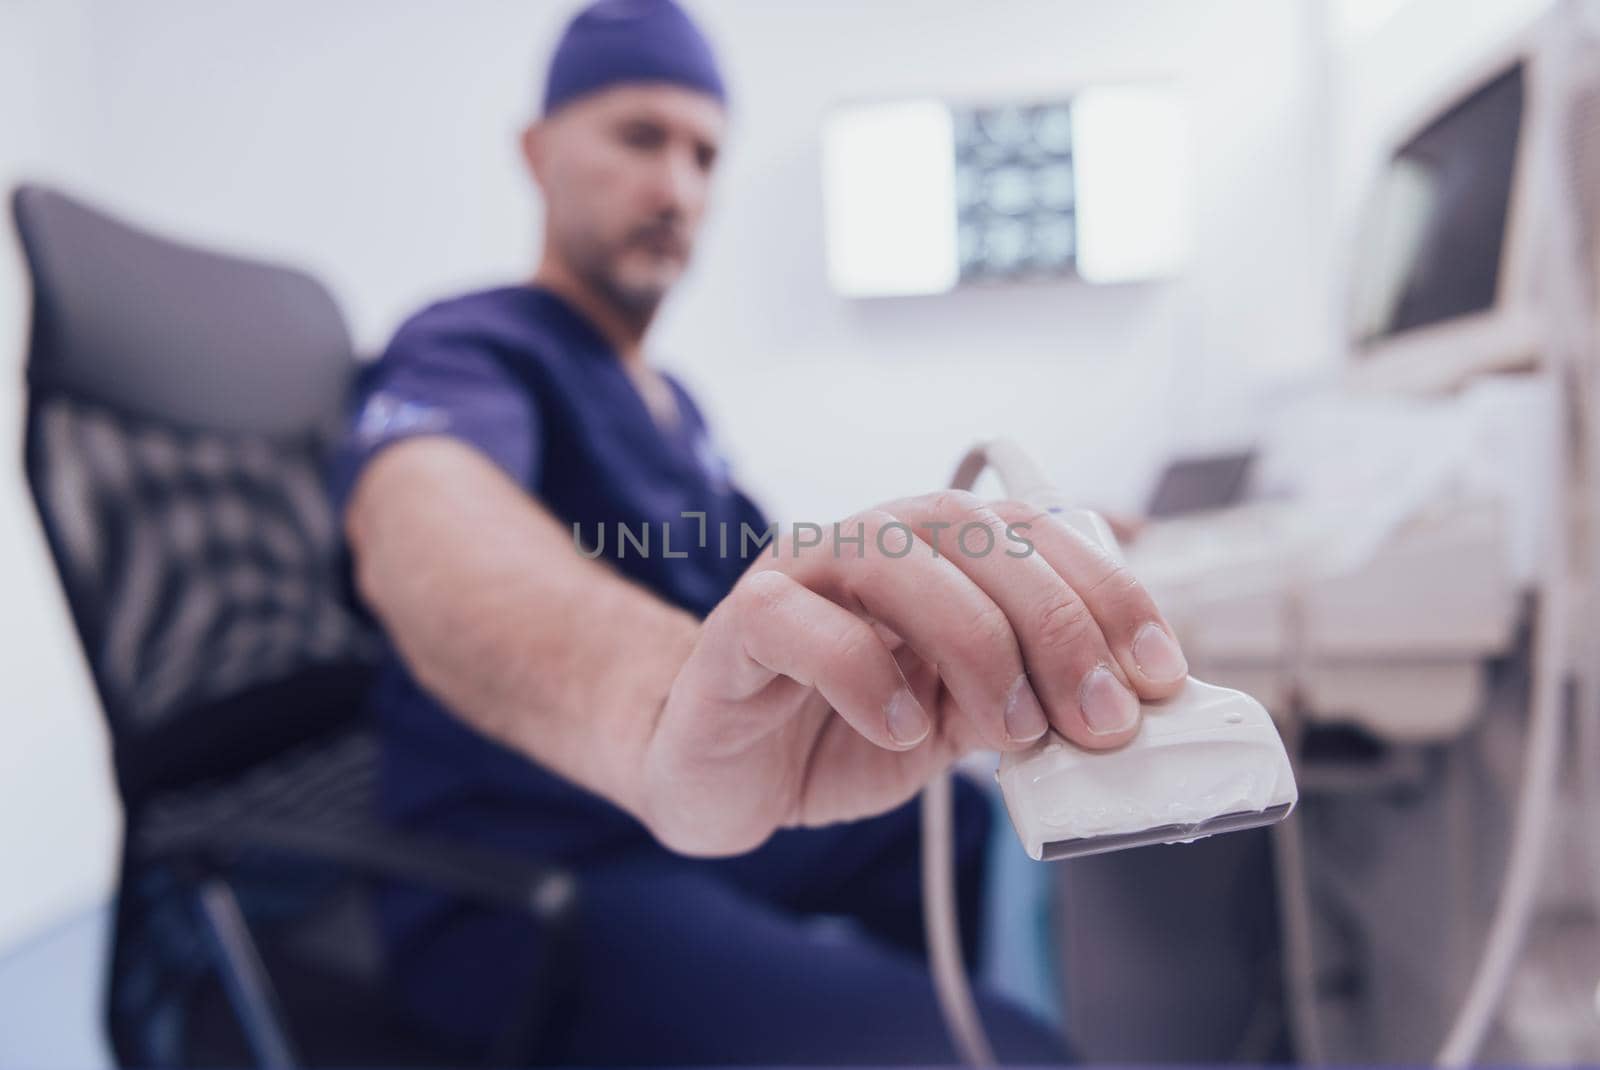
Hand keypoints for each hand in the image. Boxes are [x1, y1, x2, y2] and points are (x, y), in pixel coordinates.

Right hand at [637, 490, 1189, 855]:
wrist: (725, 768)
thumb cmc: (843, 731)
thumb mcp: (963, 720)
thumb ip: (1029, 702)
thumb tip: (1125, 712)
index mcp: (934, 550)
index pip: (1034, 529)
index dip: (1108, 590)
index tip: (1160, 671)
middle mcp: (871, 540)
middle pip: (976, 531)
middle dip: (1058, 623)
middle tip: (1101, 716)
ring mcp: (800, 572)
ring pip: (895, 557)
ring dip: (977, 644)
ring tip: (1011, 727)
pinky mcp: (739, 625)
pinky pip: (801, 623)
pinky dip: (867, 674)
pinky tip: (903, 729)